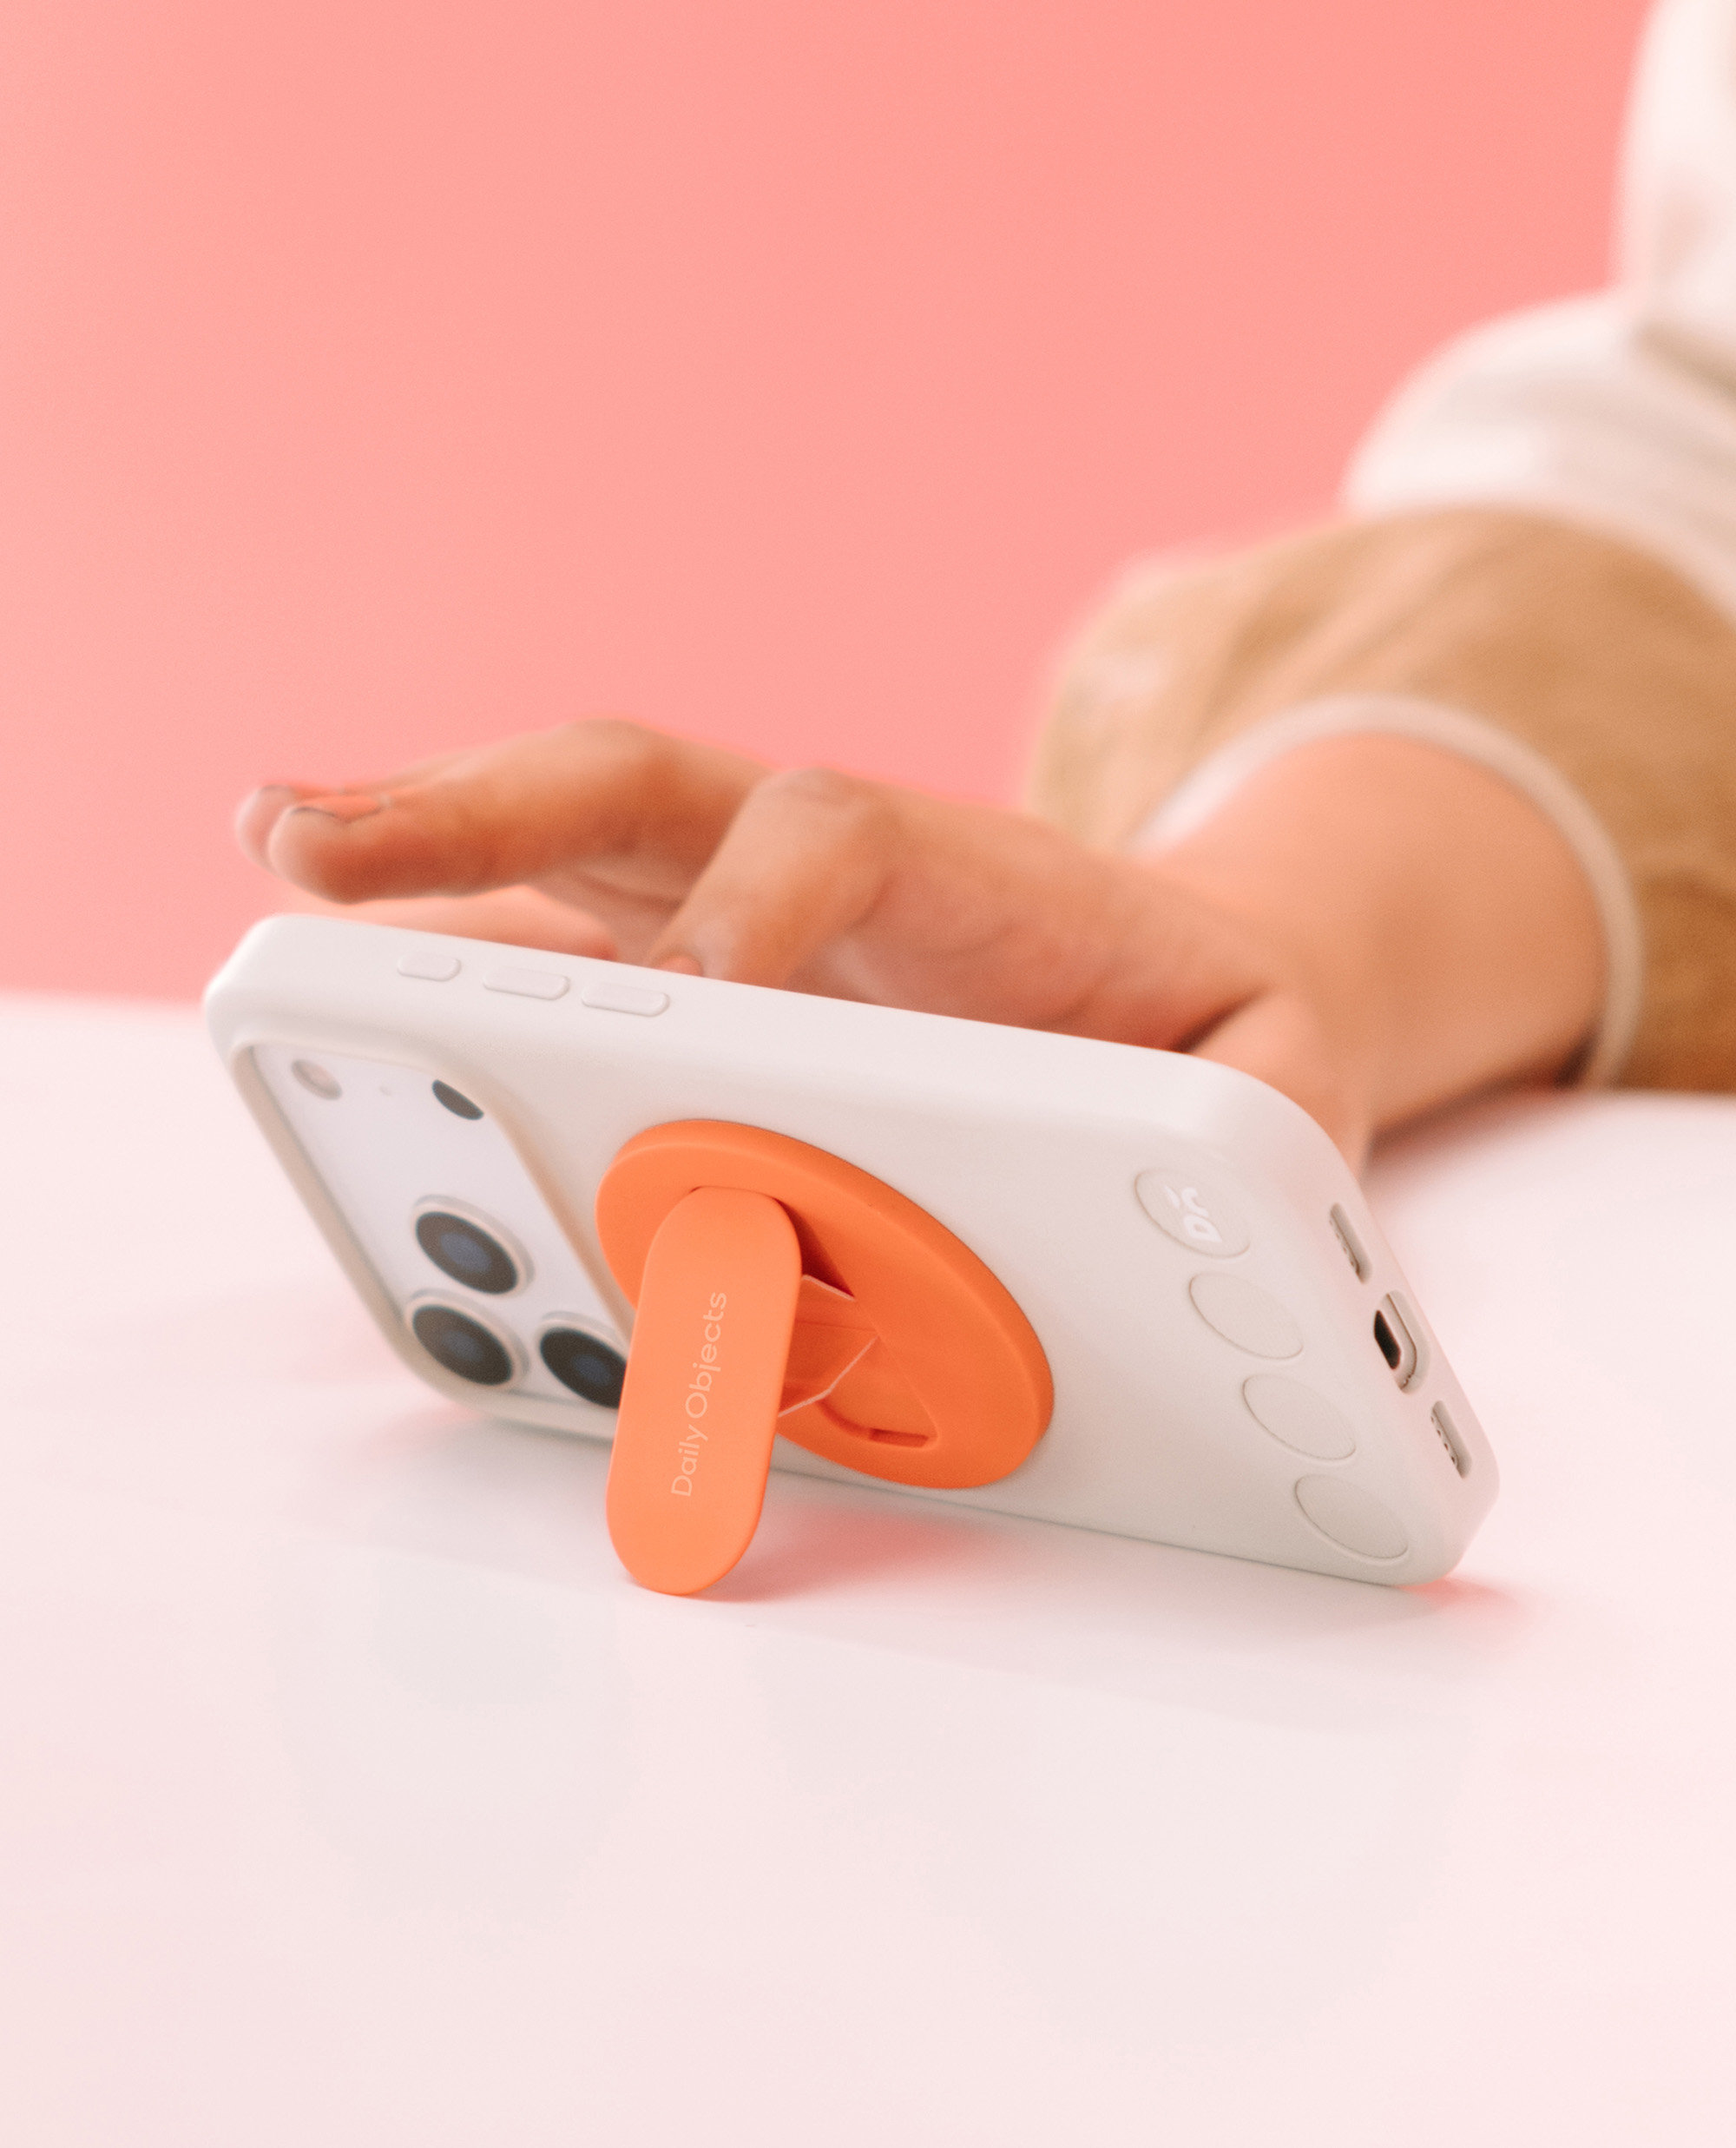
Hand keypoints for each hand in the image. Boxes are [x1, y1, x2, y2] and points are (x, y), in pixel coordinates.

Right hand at [237, 718, 1602, 1163]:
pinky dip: (451, 944)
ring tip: (281, 849)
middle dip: (474, 812)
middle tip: (306, 835)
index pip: (826, 839)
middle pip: (636, 790)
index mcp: (961, 881)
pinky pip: (559, 944)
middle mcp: (822, 870)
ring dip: (416, 850)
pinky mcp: (705, 974)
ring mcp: (744, 908)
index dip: (745, 917)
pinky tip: (349, 964)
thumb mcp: (1278, 1081)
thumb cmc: (1212, 1047)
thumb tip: (1225, 1177)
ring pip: (563, 848)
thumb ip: (1266, 1124)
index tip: (682, 1011)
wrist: (1200, 994)